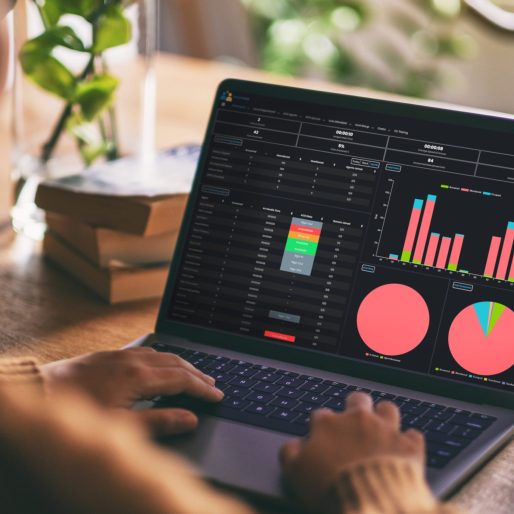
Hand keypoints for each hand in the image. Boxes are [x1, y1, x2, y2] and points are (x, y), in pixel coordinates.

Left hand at [41, 347, 223, 435]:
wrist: (41, 391)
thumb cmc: (80, 412)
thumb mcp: (122, 426)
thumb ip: (160, 421)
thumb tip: (190, 419)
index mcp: (140, 377)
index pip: (182, 380)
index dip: (203, 389)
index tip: (217, 395)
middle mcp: (135, 361)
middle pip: (176, 363)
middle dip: (197, 374)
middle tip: (213, 384)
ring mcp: (122, 355)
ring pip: (163, 355)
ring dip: (182, 365)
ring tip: (194, 374)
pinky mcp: (111, 355)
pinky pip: (146, 351)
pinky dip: (163, 358)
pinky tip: (161, 363)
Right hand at [280, 393, 424, 512]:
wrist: (369, 501)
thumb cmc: (330, 486)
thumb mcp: (295, 473)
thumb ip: (290, 454)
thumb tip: (292, 446)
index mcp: (328, 425)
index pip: (320, 415)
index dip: (320, 427)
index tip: (321, 439)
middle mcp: (357, 420)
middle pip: (357, 400)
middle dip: (355, 407)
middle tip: (354, 422)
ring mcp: (385, 430)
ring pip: (387, 408)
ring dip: (384, 417)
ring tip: (382, 429)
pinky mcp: (408, 446)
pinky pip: (413, 435)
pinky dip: (409, 442)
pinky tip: (405, 450)